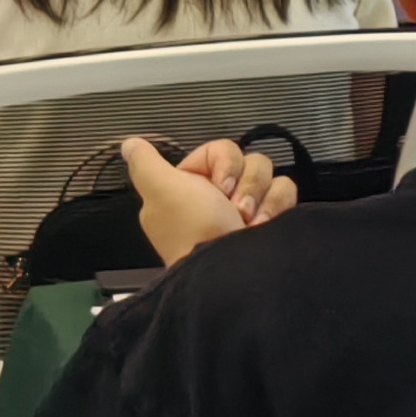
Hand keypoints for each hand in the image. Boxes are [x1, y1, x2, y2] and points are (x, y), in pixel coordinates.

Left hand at [121, 136, 293, 263]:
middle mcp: (217, 196)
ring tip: (248, 223)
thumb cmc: (195, 229)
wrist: (232, 272)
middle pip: (248, 160)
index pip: (220, 150)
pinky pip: (285, 190)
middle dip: (245, 184)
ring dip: (260, 198)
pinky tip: (263, 226)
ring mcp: (247, 208)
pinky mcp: (271, 218)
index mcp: (190, 188)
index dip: (224, 163)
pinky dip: (276, 207)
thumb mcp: (161, 191)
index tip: (217, 186)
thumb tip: (130, 144)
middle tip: (233, 209)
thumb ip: (146, 164)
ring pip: (267, 174)